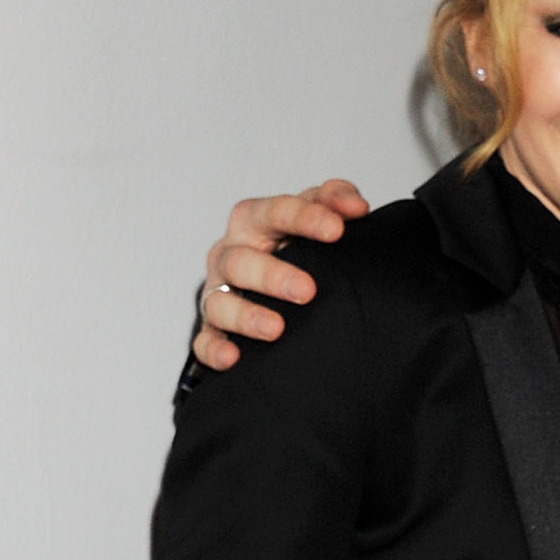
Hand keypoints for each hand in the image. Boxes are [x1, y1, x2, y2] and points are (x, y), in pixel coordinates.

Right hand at [194, 178, 372, 370]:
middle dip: (272, 275)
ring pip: (220, 302)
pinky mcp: (213, 330)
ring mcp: (219, 293)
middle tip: (307, 291)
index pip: (275, 213)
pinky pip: (204, 342)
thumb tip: (356, 206)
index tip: (336, 230)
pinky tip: (233, 357)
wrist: (274, 289)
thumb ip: (334, 201)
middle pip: (241, 260)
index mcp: (254, 223)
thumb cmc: (293, 247)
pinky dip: (214, 349)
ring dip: (246, 315)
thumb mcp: (313, 216)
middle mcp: (230, 255)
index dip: (305, 218)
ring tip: (276, 329)